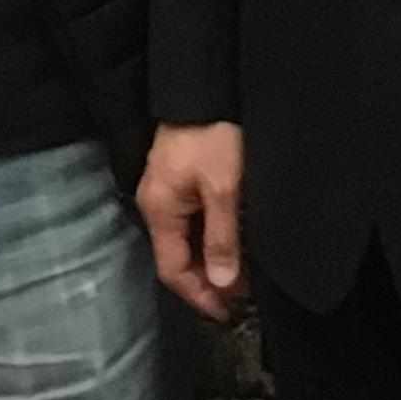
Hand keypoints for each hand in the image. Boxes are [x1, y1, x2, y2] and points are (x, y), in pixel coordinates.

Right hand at [137, 122, 247, 321]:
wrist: (205, 86)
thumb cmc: (214, 135)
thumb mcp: (223, 189)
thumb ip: (221, 239)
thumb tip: (221, 283)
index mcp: (160, 210)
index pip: (172, 269)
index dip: (199, 296)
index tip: (229, 313)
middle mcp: (157, 203)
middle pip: (177, 257)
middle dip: (207, 281)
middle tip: (241, 298)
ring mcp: (166, 190)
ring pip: (186, 240)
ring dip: (211, 261)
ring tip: (243, 275)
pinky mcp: (180, 178)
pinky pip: (191, 221)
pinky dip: (211, 238)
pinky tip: (233, 242)